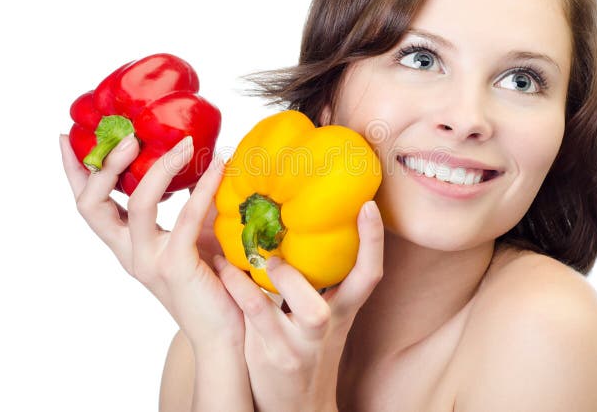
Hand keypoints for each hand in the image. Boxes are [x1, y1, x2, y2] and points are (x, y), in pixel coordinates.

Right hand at [59, 133, 243, 346]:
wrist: (223, 336)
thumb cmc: (210, 285)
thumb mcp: (191, 239)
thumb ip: (187, 207)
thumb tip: (198, 162)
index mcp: (126, 245)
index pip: (88, 204)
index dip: (73, 172)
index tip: (64, 138)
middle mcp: (129, 253)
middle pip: (92, 204)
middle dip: (103, 165)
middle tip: (126, 136)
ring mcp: (149, 261)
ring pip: (138, 205)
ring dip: (158, 169)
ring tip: (184, 143)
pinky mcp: (177, 266)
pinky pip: (187, 217)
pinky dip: (204, 187)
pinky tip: (219, 166)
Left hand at [214, 200, 384, 411]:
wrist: (295, 406)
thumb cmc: (306, 349)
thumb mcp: (325, 318)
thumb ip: (321, 281)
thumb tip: (306, 226)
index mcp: (343, 312)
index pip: (370, 276)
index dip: (373, 241)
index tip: (368, 205)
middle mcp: (325, 329)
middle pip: (336, 301)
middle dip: (304, 272)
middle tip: (283, 244)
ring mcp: (297, 346)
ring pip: (293, 310)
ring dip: (277, 277)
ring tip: (249, 250)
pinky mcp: (270, 355)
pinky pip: (253, 313)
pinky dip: (237, 286)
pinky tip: (223, 265)